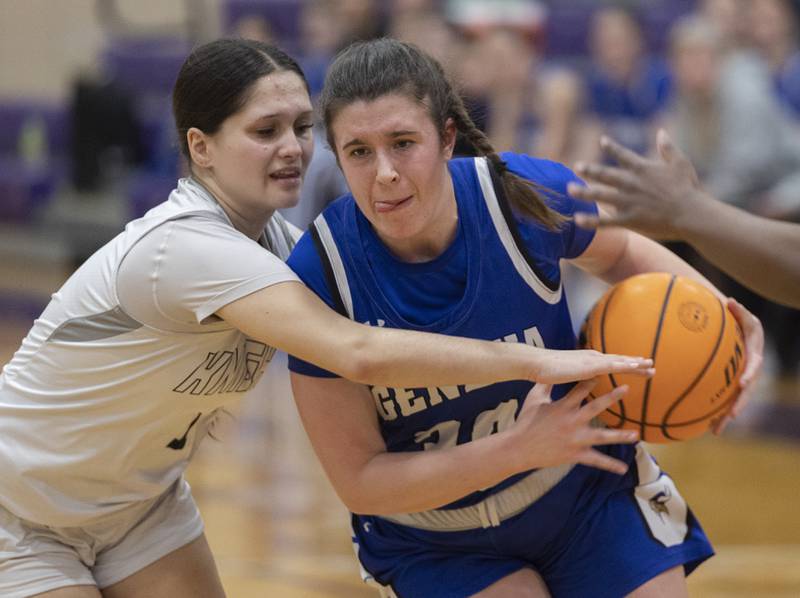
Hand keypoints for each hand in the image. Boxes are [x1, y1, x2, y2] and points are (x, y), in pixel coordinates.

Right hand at [510, 381, 637, 474]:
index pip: (580, 389)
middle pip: (595, 407)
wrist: (518, 447)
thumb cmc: (525, 421)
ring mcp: (575, 439)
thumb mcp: (534, 399)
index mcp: (563, 406)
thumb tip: (548, 372)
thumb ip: (544, 385)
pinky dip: (609, 465)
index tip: (605, 371)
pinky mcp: (575, 454)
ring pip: (602, 436)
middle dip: (611, 397)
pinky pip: (595, 460)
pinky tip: (622, 469)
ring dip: (619, 435)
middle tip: (626, 388)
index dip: (592, 379)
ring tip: (635, 434)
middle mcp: (572, 421)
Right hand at [529, 348, 653, 383]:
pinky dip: (625, 365)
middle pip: (618, 361)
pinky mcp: (589, 366)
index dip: (623, 364)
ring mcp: (591, 362)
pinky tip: (637, 366)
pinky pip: (613, 365)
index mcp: (584, 363)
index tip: (636, 366)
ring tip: (651, 366)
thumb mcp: (556, 380)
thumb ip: (564, 380)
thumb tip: (566, 383)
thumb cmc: (542, 374)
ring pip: (619, 362)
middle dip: (635, 363)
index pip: (608, 364)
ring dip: (636, 364)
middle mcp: (591, 360)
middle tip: (651, 365)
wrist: (535, 365)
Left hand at [568, 129, 708, 239]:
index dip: (612, 147)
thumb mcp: (680, 163)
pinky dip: (591, 221)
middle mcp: (632, 183)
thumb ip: (668, 147)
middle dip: (589, 170)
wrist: (691, 214)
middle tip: (576, 166)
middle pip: (605, 174)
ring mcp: (629, 202)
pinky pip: (606, 221)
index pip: (623, 154)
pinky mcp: (629, 219)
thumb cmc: (688, 188)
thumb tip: (661, 131)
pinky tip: (577, 219)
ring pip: (601, 195)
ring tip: (569, 189)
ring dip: (584, 192)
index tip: (602, 140)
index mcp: (643, 169)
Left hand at [712, 298, 764, 433]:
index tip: (742, 383)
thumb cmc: (736, 319)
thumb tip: (730, 301)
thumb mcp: (740, 313)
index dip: (749, 375)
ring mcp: (739, 380)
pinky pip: (721, 400)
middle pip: (746, 391)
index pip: (754, 366)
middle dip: (739, 404)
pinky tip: (701, 426)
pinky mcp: (728, 386)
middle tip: (731, 415)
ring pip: (734, 401)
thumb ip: (737, 310)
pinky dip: (713, 413)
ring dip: (725, 416)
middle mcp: (749, 371)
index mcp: (754, 355)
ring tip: (715, 431)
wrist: (736, 330)